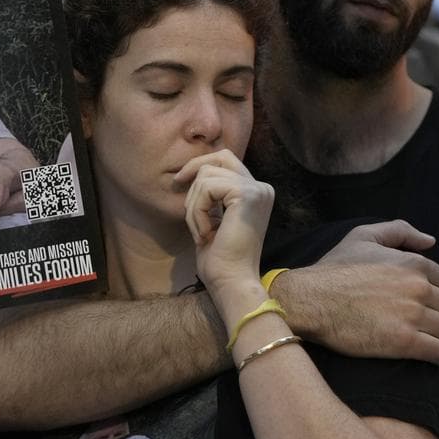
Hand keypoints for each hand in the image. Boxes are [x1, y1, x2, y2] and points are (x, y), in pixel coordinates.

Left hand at [174, 150, 273, 289]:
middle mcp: (261, 187)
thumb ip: (210, 195)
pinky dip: (197, 211)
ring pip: (206, 176)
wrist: (232, 281)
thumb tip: (191, 173)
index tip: (179, 180)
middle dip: (194, 170)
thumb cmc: (220, 259)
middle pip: (220, 157)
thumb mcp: (213, 219)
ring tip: (201, 232)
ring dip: (193, 205)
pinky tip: (205, 233)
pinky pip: (206, 189)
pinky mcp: (247, 195)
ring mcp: (257, 190)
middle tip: (177, 185)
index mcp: (256, 193)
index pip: (226, 161)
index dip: (200, 166)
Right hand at [274, 220, 438, 363]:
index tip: (413, 300)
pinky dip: (434, 354)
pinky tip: (422, 352)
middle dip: (433, 313)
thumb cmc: (335, 268)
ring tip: (417, 337)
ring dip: (435, 335)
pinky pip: (438, 352)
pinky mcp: (404, 342)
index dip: (430, 291)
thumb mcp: (363, 236)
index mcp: (414, 264)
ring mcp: (413, 316)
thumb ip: (400, 232)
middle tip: (412, 320)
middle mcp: (419, 288)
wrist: (310, 300)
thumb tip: (430, 241)